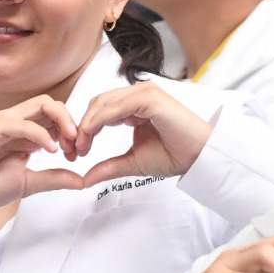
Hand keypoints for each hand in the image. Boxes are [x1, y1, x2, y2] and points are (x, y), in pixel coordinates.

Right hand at [0, 95, 84, 227]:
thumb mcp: (28, 184)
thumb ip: (53, 179)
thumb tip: (81, 180)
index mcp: (26, 132)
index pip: (56, 117)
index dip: (72, 132)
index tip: (77, 155)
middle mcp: (18, 122)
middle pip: (52, 104)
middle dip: (71, 122)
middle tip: (78, 146)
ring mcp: (5, 122)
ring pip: (41, 104)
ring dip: (62, 121)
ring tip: (69, 144)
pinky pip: (22, 123)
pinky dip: (41, 134)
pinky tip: (50, 150)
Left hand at [74, 81, 214, 186]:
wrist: (200, 158)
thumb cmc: (174, 156)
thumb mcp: (133, 162)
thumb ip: (108, 166)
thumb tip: (84, 179)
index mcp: (135, 105)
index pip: (100, 109)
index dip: (84, 128)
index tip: (76, 152)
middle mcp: (138, 94)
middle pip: (97, 103)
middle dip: (81, 126)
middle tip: (74, 151)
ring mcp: (144, 93)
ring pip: (103, 103)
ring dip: (86, 124)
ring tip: (81, 147)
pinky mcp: (149, 98)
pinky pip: (115, 107)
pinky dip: (98, 121)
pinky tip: (90, 137)